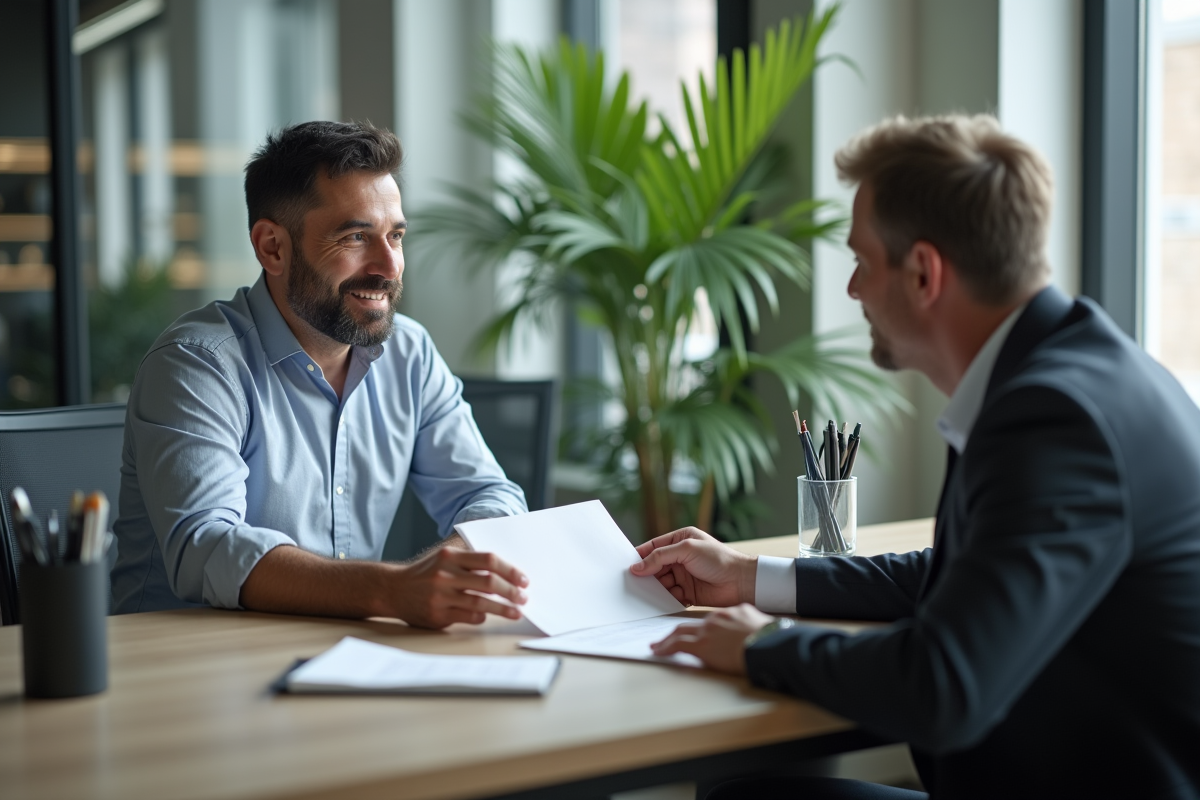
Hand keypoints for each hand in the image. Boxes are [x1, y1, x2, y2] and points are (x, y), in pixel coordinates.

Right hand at [392, 548, 528, 628]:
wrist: (392, 589)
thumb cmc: (425, 573)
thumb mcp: (444, 558)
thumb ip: (469, 561)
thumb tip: (505, 572)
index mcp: (450, 556)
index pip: (488, 560)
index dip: (510, 570)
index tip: (523, 580)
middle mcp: (445, 574)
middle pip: (488, 582)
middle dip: (511, 591)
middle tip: (523, 598)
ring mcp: (440, 596)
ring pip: (481, 603)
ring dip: (503, 609)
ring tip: (516, 612)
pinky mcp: (437, 614)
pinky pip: (468, 617)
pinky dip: (481, 617)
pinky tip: (487, 616)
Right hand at [630, 527, 756, 606]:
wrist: (742, 582)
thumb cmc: (718, 559)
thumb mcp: (687, 550)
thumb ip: (660, 556)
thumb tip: (637, 566)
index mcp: (680, 540)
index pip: (653, 547)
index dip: (639, 556)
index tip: (625, 565)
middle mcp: (680, 558)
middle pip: (654, 567)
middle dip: (646, 575)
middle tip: (633, 583)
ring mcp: (683, 576)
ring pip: (660, 583)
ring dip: (656, 589)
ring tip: (650, 593)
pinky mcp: (687, 593)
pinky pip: (670, 596)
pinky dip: (666, 599)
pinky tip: (665, 600)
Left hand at [650, 604, 774, 674]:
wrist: (768, 646)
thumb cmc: (769, 640)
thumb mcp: (759, 625)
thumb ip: (748, 624)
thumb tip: (749, 631)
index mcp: (731, 613)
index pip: (710, 619)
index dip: (701, 626)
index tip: (697, 632)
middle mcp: (716, 618)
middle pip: (691, 623)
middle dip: (678, 630)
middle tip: (668, 636)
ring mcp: (708, 630)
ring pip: (680, 632)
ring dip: (668, 639)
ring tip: (658, 645)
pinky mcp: (701, 645)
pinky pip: (677, 645)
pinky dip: (665, 648)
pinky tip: (657, 652)